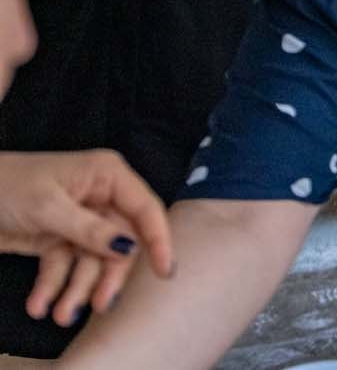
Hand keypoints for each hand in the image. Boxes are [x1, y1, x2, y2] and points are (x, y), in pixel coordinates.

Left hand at [0, 150, 174, 326]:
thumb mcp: (49, 208)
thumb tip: (129, 248)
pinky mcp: (57, 239)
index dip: (158, 240)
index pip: (144, 209)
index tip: (165, 271)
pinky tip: (39, 303)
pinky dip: (53, 287)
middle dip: (104, 276)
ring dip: (75, 289)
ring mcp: (79, 220)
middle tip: (96, 305)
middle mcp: (100, 197)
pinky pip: (64, 267)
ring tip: (58, 314)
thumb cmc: (6, 186)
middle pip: (119, 244)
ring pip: (91, 261)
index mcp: (107, 176)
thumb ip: (91, 229)